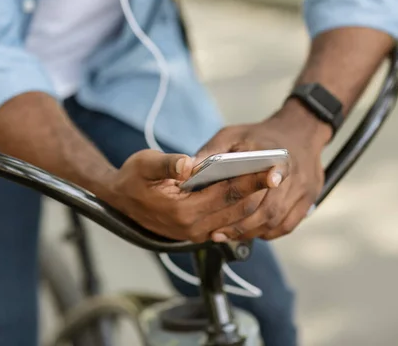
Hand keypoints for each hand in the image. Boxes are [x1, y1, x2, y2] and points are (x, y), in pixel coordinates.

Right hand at [102, 149, 281, 241]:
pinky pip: (226, 223)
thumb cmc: (132, 178)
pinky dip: (240, 209)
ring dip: (253, 201)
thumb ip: (167, 164)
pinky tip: (251, 193)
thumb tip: (187, 165)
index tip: (271, 168)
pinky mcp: (196, 233)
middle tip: (279, 171)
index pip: (226, 194)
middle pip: (236, 209)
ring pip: (235, 218)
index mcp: (182, 211)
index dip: (250, 180)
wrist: (118, 200)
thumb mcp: (145, 164)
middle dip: (258, 190)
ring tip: (270, 180)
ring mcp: (195, 233)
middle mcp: (192, 227)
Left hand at [195, 99, 330, 240]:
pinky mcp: (308, 201)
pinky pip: (286, 226)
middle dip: (241, 224)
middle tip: (217, 233)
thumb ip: (212, 150)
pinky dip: (266, 233)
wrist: (299, 132)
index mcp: (278, 154)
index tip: (242, 202)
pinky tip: (247, 233)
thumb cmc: (259, 136)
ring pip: (277, 221)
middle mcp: (296, 174)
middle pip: (270, 208)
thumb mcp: (233, 134)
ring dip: (251, 232)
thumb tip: (188, 168)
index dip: (259, 190)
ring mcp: (305, 190)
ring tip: (227, 236)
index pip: (273, 175)